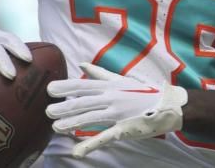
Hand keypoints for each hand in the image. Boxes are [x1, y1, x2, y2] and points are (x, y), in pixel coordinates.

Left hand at [46, 63, 187, 157]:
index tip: (50, 89)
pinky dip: (90, 144)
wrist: (167, 105)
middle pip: (84, 102)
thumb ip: (99, 74)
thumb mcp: (121, 80)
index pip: (83, 86)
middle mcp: (112, 98)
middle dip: (64, 107)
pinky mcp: (123, 128)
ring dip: (72, 122)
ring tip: (56, 126)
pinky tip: (77, 151)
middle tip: (47, 111)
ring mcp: (117, 113)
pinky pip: (104, 137)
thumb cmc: (143, 92)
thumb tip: (81, 64)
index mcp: (110, 86)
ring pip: (91, 117)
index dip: (66, 88)